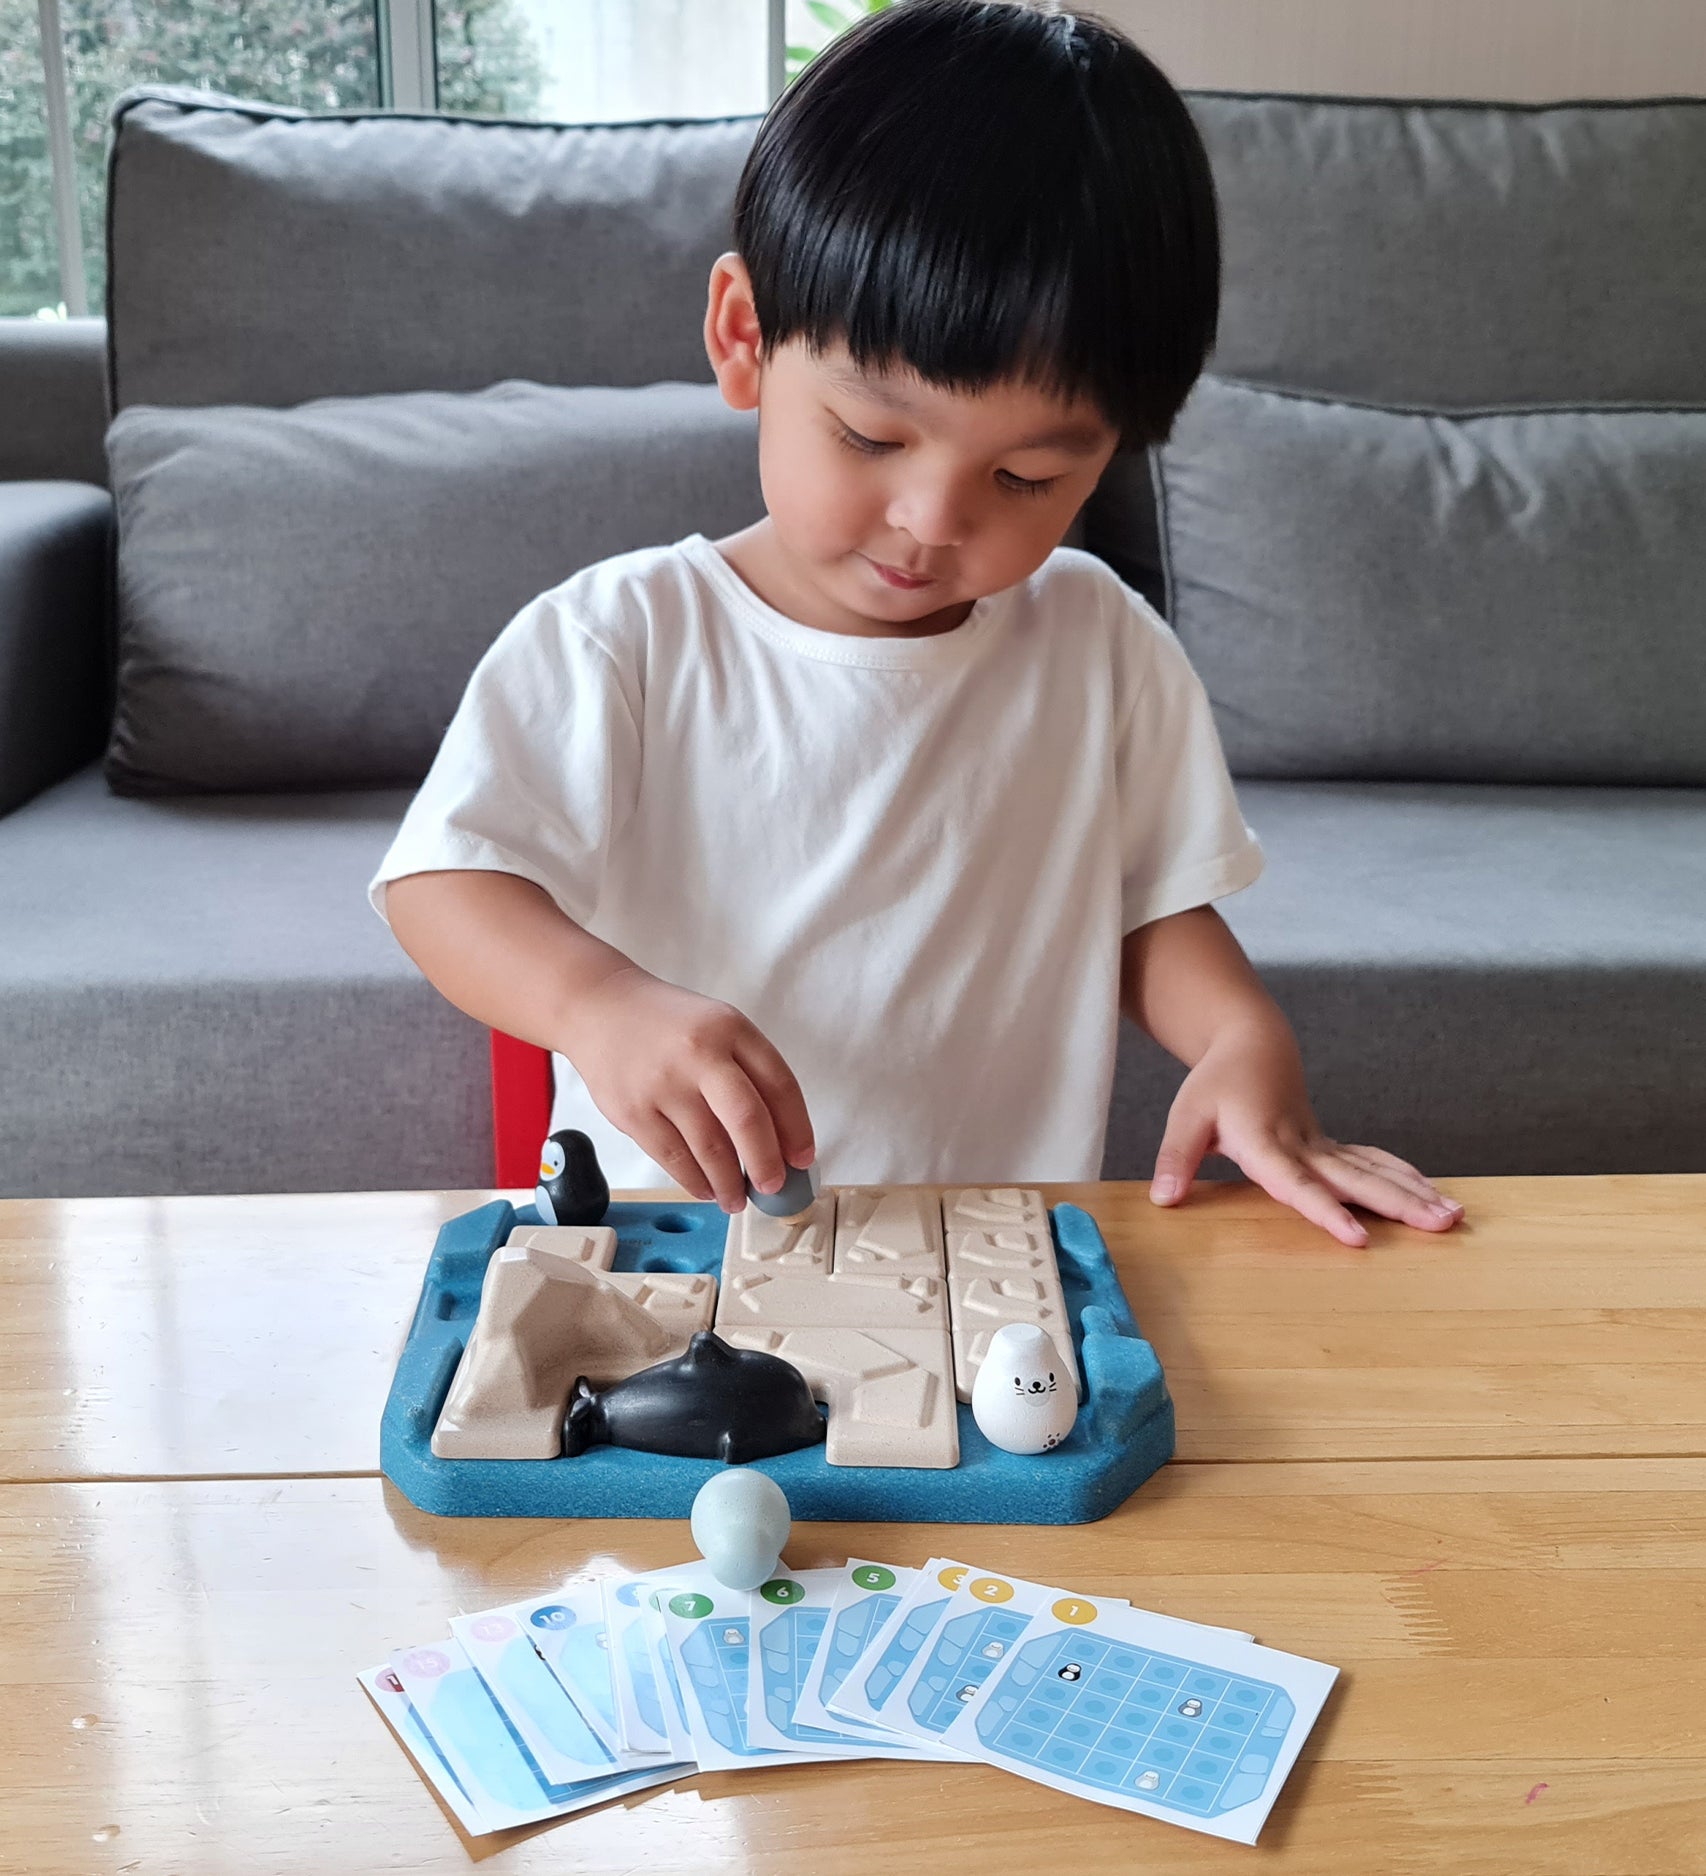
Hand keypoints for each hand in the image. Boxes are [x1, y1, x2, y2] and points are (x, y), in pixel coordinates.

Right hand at [559, 964, 814, 1212]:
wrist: (599, 1007)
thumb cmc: (666, 1024)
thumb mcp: (717, 1026)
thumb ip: (749, 1071)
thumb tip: (779, 1139)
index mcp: (730, 1029)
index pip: (780, 1084)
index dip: (797, 1129)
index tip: (802, 1159)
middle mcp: (699, 1054)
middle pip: (748, 1119)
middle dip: (767, 1163)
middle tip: (773, 1187)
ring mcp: (664, 1084)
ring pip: (711, 1148)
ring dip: (730, 1183)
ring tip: (737, 1198)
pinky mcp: (634, 1112)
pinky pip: (673, 1158)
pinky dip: (695, 1181)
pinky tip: (706, 1189)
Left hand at [1148, 1021, 1463, 1245]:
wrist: (1253, 1043)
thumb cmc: (1216, 1084)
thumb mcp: (1185, 1117)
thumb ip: (1175, 1158)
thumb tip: (1164, 1200)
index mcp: (1265, 1142)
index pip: (1298, 1184)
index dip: (1326, 1210)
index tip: (1357, 1237)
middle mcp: (1302, 1145)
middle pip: (1355, 1178)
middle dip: (1399, 1203)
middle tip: (1441, 1224)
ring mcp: (1323, 1145)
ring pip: (1374, 1170)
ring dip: (1414, 1192)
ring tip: (1453, 1216)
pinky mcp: (1332, 1146)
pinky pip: (1374, 1162)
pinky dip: (1406, 1178)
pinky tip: (1438, 1197)